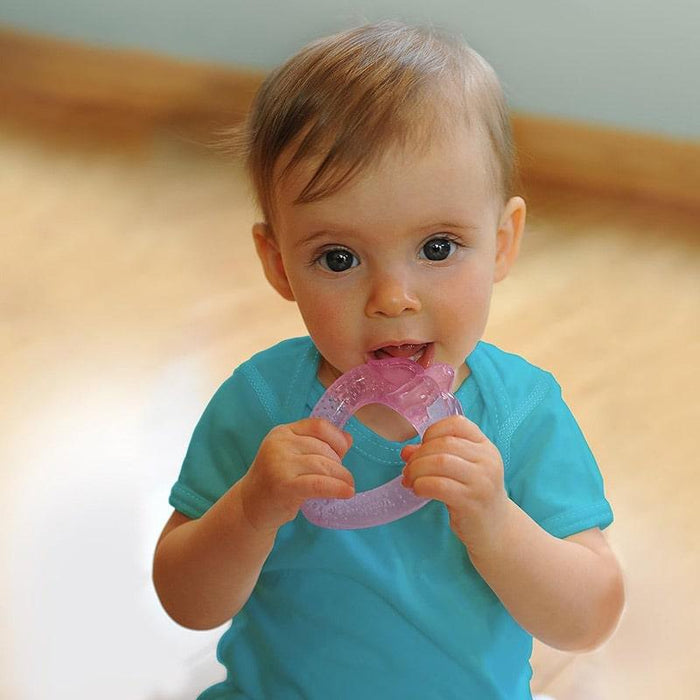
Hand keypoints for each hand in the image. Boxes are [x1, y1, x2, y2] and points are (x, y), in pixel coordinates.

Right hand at [240, 418, 354, 533]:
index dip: (336, 438)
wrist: (250, 506)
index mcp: (282, 432)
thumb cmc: (277, 480)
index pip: (318, 426)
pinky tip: (347, 492)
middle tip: (342, 477)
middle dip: (338, 464)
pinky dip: (337, 488)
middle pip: (323, 448)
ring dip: (341, 477)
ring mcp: (280, 464)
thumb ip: (317, 445)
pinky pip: (319, 484)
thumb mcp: (293, 456)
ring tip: (348, 486)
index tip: (343, 452)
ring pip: (323, 465)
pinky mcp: (284, 485)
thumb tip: (347, 439)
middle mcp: (279, 444)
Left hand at [400, 415, 508, 551]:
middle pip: (444, 444)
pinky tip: (418, 490)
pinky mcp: (471, 502)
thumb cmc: (474, 494)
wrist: (496, 528)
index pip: (458, 424)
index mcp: (485, 447)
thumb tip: (406, 451)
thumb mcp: (460, 470)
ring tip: (409, 480)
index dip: (433, 431)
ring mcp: (481, 481)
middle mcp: (487, 460)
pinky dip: (422, 485)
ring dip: (416, 470)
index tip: (423, 446)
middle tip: (407, 469)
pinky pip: (439, 486)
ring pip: (440, 462)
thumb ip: (435, 455)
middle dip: (418, 455)